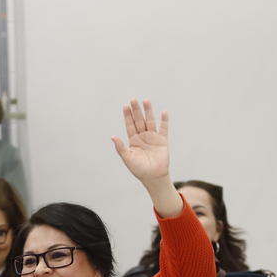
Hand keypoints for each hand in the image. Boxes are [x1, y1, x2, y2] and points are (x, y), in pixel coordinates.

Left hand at [111, 99, 181, 217]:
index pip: (130, 125)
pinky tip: (163, 112)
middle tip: (134, 99)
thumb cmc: (138, 169)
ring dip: (148, 111)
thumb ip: (120, 147)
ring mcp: (153, 137)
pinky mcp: (162, 140)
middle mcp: (142, 137)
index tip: (125, 106)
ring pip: (150, 121)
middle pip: (139, 120)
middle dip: (136, 110)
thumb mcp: (127, 158)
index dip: (127, 116)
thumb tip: (112, 136)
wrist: (153, 177)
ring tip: (146, 101)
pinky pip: (163, 128)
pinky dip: (164, 121)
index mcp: (133, 140)